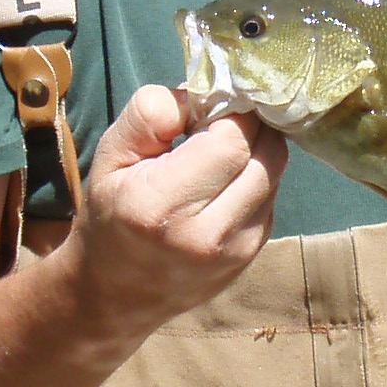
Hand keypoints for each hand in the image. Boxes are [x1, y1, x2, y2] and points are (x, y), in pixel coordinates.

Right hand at [67, 82, 286, 348]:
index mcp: (162, 206)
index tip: (207, 108)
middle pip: (265, 154)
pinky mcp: (251, 255)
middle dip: (249, 126)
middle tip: (219, 122)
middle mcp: (207, 235)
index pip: (232, 140)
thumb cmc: (110, 214)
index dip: (228, 111)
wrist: (115, 292)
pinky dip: (256, 176)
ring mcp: (236, 251)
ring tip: (219, 150)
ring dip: (257, 149)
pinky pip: (271, 195)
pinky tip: (224, 180)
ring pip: (275, 172)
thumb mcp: (110, 156)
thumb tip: (202, 93)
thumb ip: (148, 115)